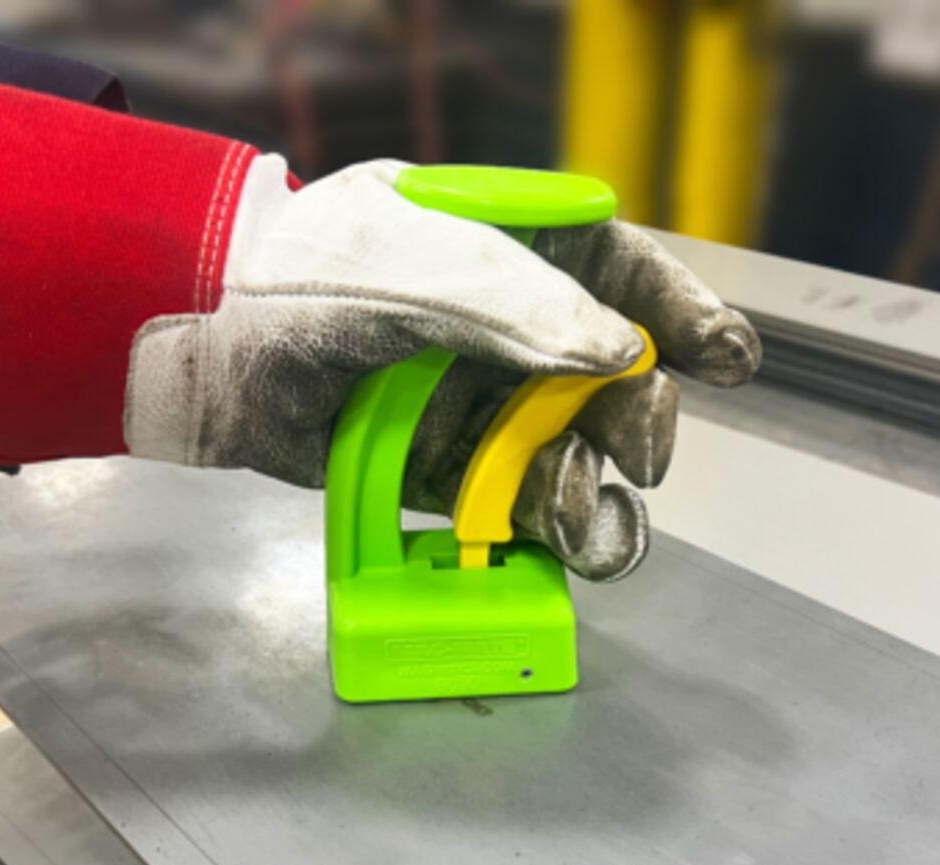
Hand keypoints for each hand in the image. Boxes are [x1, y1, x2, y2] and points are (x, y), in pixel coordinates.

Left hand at [124, 156, 760, 579]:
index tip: (728, 359)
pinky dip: (547, 527)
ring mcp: (481, 403)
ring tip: (592, 515)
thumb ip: (521, 309)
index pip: (621, 275)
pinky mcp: (448, 471)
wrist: (210, 349)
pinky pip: (518, 502)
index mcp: (515, 249)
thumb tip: (623, 354)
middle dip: (639, 417)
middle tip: (641, 453)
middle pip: (611, 377)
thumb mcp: (416, 270)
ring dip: (599, 485)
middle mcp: (511, 329)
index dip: (682, 315)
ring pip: (574, 449)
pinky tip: (564, 540)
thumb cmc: (306, 279)